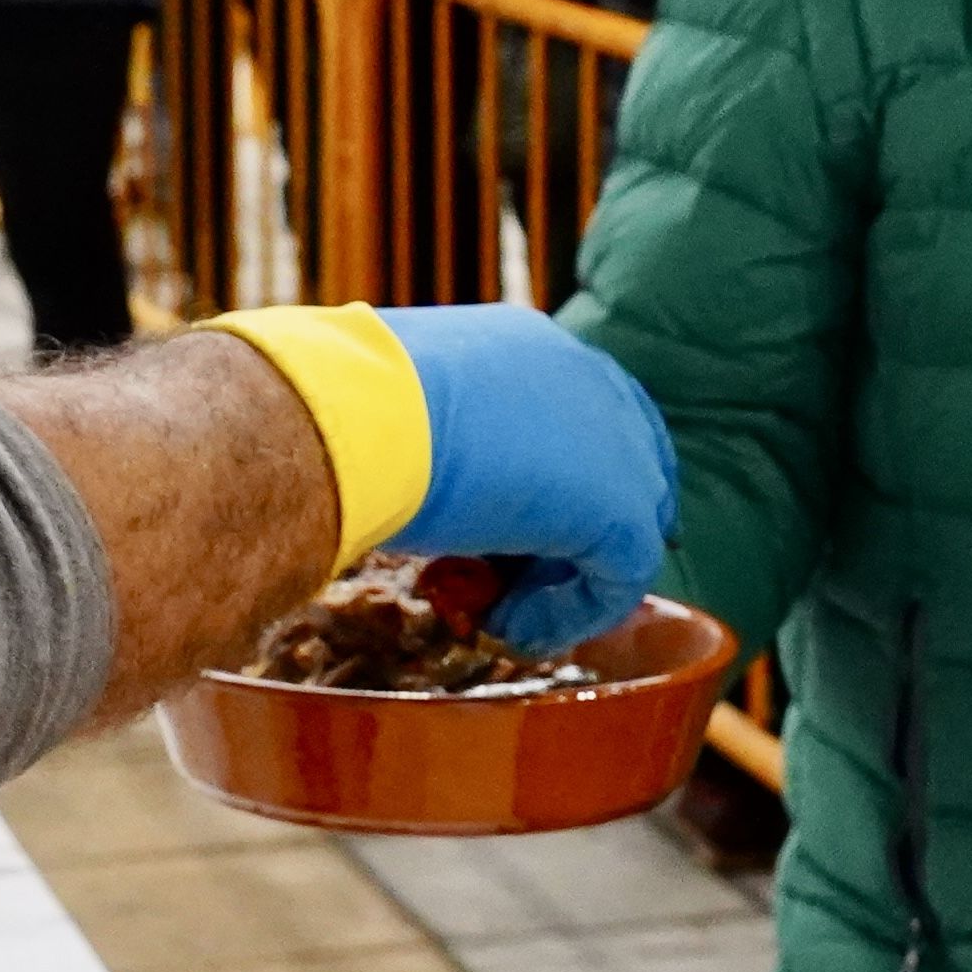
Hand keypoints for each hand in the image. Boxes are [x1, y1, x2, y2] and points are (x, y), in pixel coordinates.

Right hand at [376, 303, 679, 653]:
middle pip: (624, 470)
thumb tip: (394, 455)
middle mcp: (590, 382)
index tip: (521, 529)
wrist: (357, 419)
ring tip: (496, 612)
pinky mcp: (621, 513)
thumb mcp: (397, 408)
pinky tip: (506, 625)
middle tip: (515, 580)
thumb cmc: (347, 407)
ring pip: (622, 530)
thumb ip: (433, 431)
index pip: (583, 414)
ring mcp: (618, 445)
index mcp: (535, 347)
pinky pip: (616, 582)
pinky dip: (566, 615)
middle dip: (574, 534)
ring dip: (560, 581)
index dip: (564, 476)